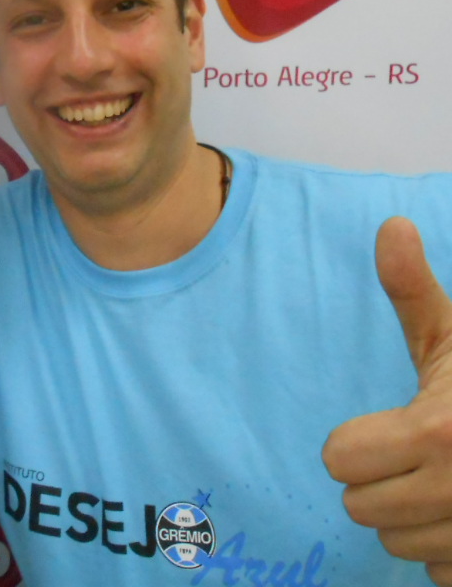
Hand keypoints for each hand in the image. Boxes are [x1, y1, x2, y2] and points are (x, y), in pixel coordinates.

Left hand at [323, 217, 451, 584]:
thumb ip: (414, 292)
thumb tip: (391, 226)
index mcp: (439, 432)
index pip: (337, 460)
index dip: (355, 442)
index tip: (388, 429)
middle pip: (359, 507)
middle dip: (381, 481)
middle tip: (421, 455)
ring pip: (397, 544)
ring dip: (414, 518)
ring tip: (451, 483)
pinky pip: (438, 575)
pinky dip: (449, 552)